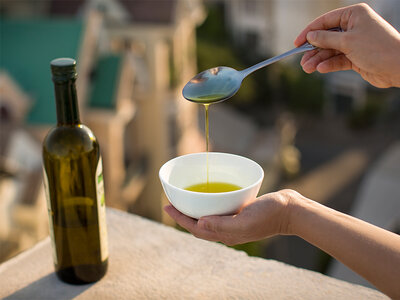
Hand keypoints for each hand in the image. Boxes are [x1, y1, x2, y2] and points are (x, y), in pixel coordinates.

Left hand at [164, 189, 298, 245]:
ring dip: (195, 210)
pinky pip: (219, 210)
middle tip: (170, 202)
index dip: (180, 219)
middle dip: (183, 215)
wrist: (290, 211)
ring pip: (208, 217)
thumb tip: (199, 223)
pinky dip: (209, 204)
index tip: (167, 206)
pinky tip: (208, 195)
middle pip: (199, 224)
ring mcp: (234, 222)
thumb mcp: (245, 220)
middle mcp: (228, 230)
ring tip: (184, 200)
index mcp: (226, 235)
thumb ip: (223, 225)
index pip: (196, 229)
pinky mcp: (241, 213)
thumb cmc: (270, 215)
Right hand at [294, 3, 399, 87]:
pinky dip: (329, 64)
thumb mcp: (347, 41)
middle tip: (302, 61)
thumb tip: (310, 36)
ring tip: (308, 68)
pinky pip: (337, 60)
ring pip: (330, 51)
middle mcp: (354, 27)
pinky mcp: (356, 57)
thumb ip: (326, 39)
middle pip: (326, 37)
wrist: (398, 67)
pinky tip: (321, 69)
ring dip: (318, 59)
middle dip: (313, 50)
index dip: (309, 32)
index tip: (296, 43)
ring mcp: (354, 42)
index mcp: (354, 15)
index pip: (325, 21)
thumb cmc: (376, 48)